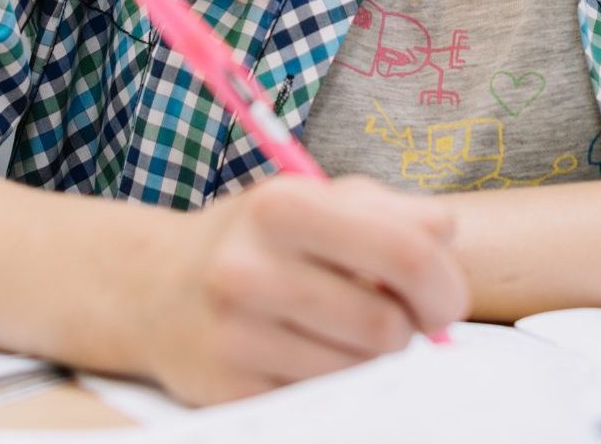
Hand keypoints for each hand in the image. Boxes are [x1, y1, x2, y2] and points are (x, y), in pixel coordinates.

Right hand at [135, 173, 468, 403]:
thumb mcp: (316, 199)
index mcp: (283, 205)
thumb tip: (446, 232)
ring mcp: (234, 334)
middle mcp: (251, 268)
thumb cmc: (257, 239)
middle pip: (387, 327)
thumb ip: (389, 210)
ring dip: (368, 358)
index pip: (405, 254)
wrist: (155, 287)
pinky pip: (321, 400)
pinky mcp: (227, 389)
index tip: (443, 302)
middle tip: (390, 317)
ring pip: (358, 371)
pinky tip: (307, 354)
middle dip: (406, 330)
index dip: (444, 286)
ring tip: (343, 331)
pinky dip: (330, 382)